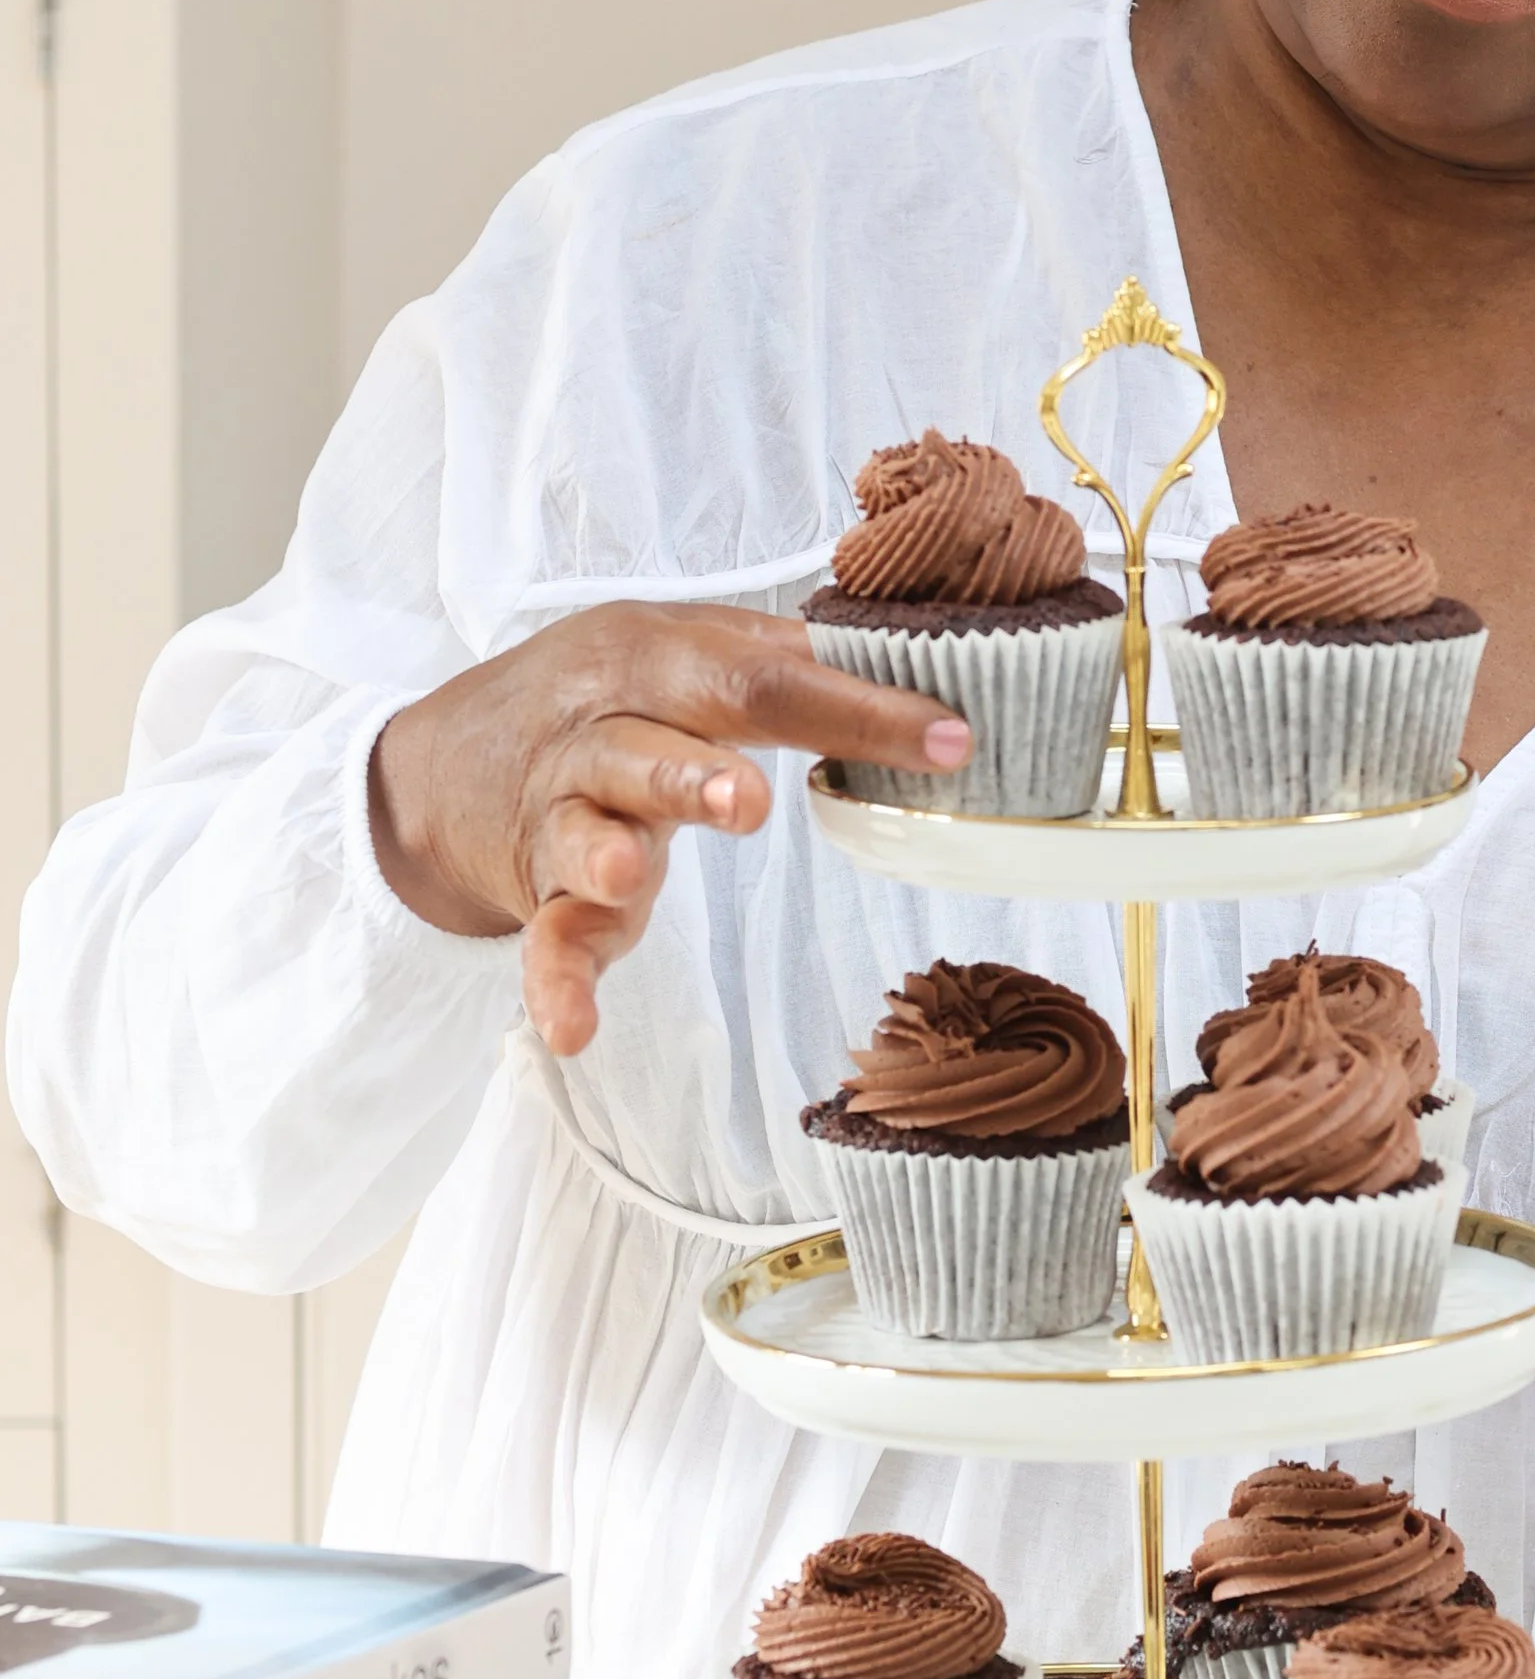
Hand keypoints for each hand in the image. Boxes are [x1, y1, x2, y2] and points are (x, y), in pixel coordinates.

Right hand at [369, 603, 970, 1055]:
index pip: (765, 678)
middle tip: (748, 804)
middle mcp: (603, 732)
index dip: (858, 708)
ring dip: (606, 851)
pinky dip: (555, 985)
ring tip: (627, 873)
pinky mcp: (540, 895)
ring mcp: (564, 816)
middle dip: (696, 774)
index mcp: (657, 662)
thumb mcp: (680, 647)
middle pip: (652, 745)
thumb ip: (780, 660)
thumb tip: (917, 659)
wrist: (440, 763)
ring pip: (585, 829)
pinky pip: (548, 938)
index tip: (951, 739)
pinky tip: (573, 1031)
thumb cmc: (599, 695)